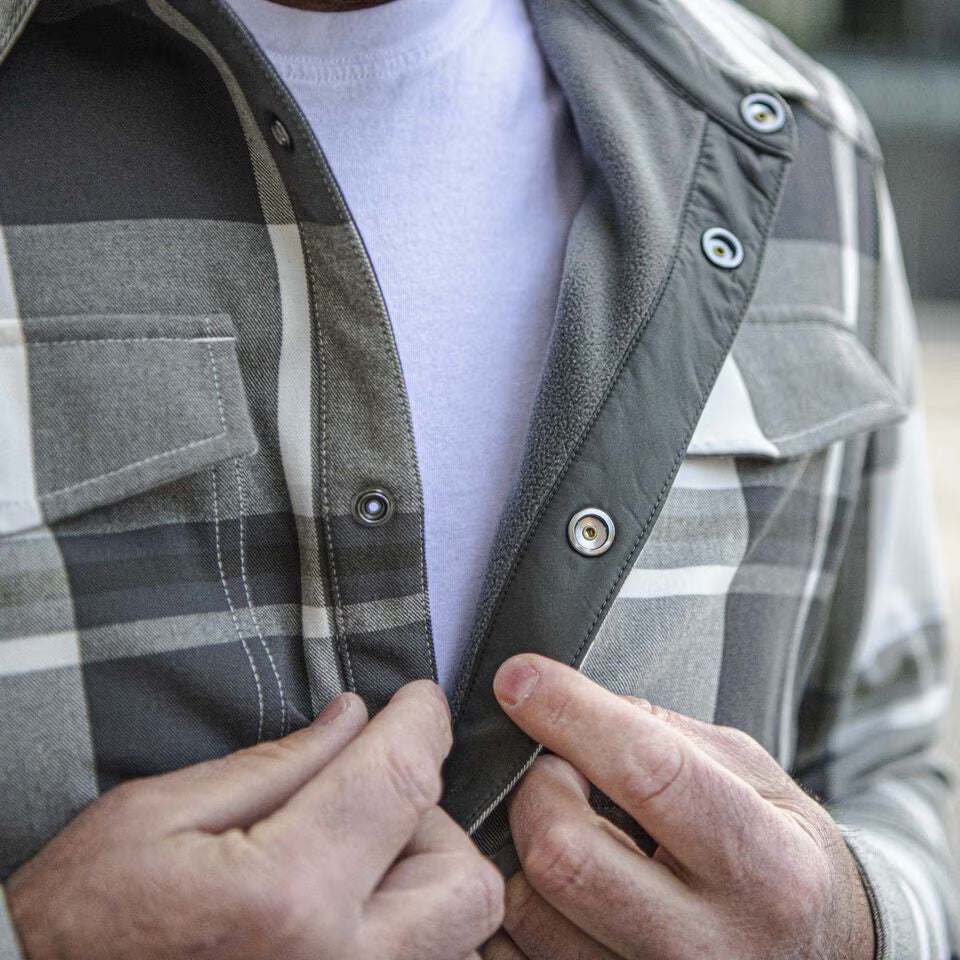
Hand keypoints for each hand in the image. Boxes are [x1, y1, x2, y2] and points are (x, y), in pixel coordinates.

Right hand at [7, 681, 502, 959]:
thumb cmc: (84, 916)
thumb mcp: (161, 813)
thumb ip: (277, 764)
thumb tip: (355, 718)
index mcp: (287, 895)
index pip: (402, 782)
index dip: (422, 722)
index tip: (419, 701)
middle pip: (462, 877)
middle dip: (429, 819)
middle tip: (366, 799)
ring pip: (456, 932)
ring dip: (425, 877)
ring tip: (352, 859)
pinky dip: (408, 923)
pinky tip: (349, 902)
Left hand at [481, 655, 873, 959]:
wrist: (819, 954)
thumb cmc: (779, 855)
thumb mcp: (753, 776)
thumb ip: (664, 736)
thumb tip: (565, 702)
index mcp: (764, 864)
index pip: (646, 773)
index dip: (569, 714)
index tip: (520, 678)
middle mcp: (710, 944)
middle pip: (563, 853)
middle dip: (537, 788)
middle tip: (557, 769)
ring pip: (526, 911)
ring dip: (520, 847)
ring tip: (559, 825)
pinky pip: (518, 956)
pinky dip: (513, 903)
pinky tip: (544, 876)